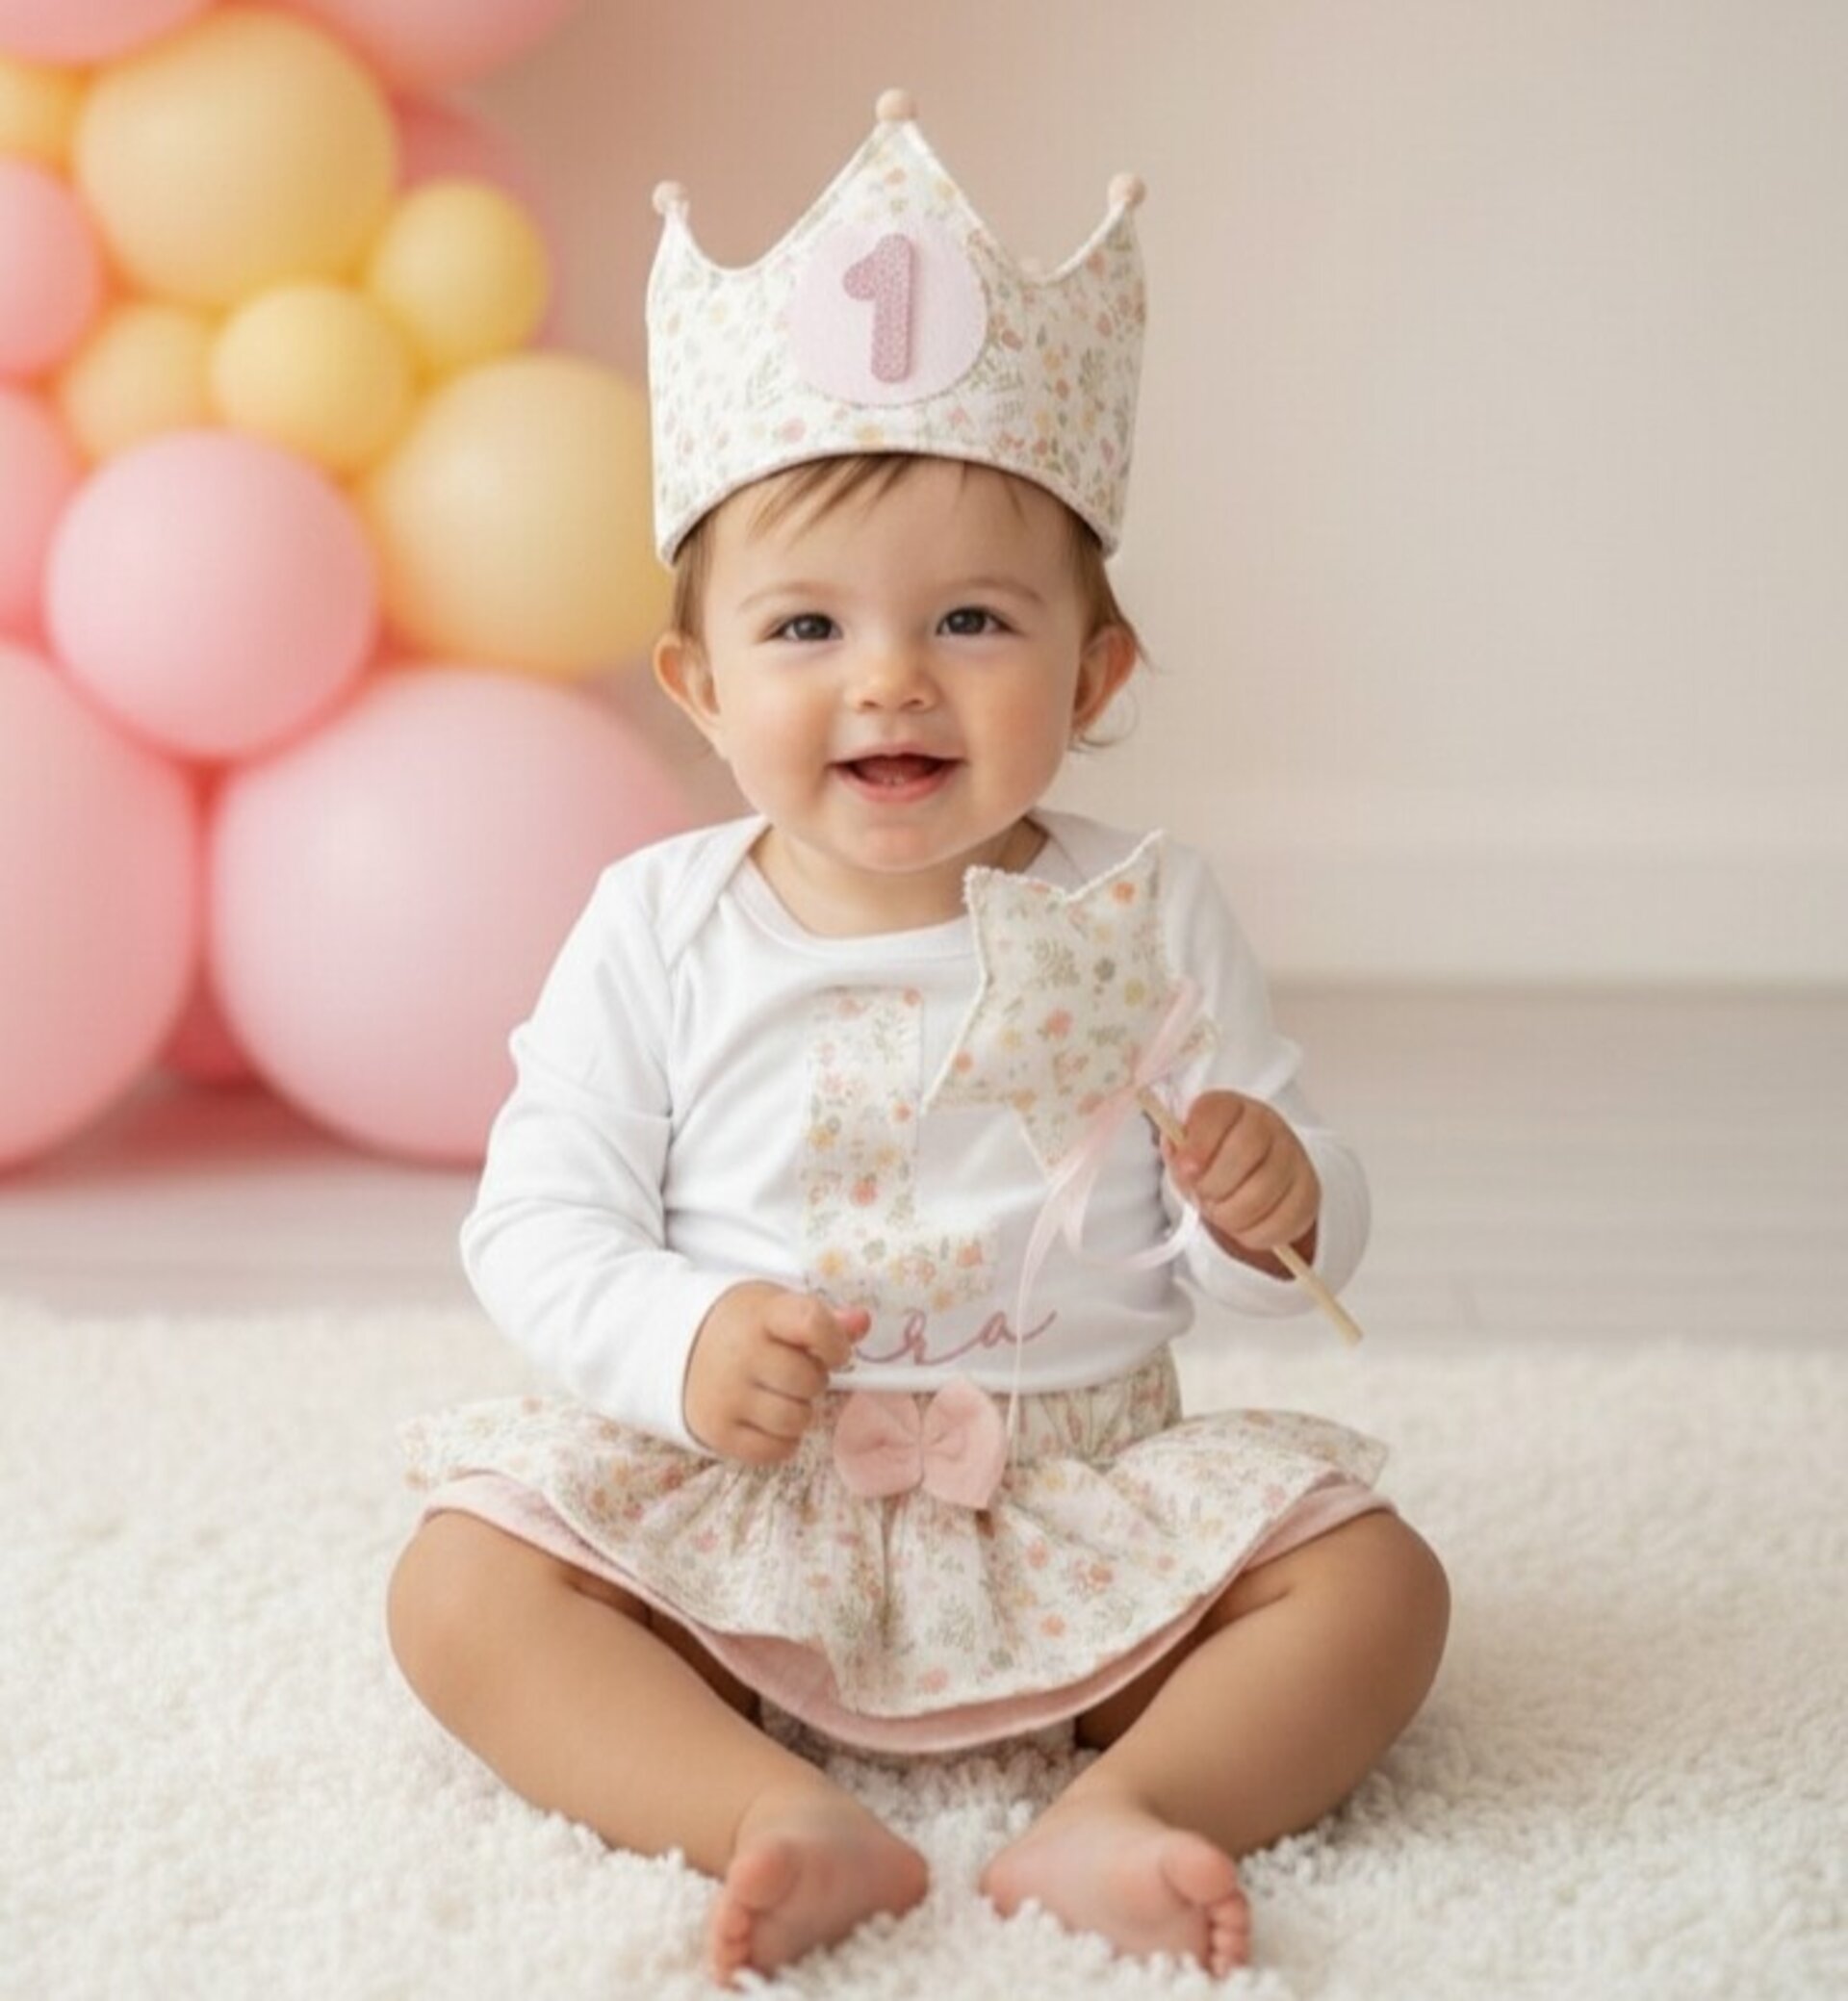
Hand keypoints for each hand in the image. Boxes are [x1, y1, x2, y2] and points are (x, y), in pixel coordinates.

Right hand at [684, 1281, 870, 1465]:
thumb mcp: (776, 1308)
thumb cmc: (742, 1327)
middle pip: (808, 1380)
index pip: (811, 1322)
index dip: (835, 1342)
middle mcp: (740, 1354)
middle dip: (814, 1380)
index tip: (836, 1352)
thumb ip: (823, 1318)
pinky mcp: (717, 1430)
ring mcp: (726, 1394)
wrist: (675, 1347)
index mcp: (761, 1315)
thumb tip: (861, 1323)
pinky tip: (770, 1419)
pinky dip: (783, 1441)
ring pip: (796, 1420)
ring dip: (801, 1412)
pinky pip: (774, 1450)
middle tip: (797, 1374)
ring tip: (783, 1396)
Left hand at [1164, 1090, 1320, 1270]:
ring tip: (1221, 1210)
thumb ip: (1178, 1152)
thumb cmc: (1210, 1161)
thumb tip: (1182, 1162)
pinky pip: (1281, 1221)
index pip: (1219, 1115)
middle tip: (1203, 1195)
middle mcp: (1267, 1125)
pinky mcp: (1308, 1191)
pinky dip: (1254, 1233)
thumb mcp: (1184, 1151)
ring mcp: (1293, 1156)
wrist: (1247, 1177)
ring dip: (1230, 1214)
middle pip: (1245, 1150)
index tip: (1185, 1170)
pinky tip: (1243, 1223)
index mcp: (1231, 1107)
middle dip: (1214, 1184)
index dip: (1200, 1144)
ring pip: (1262, 1192)